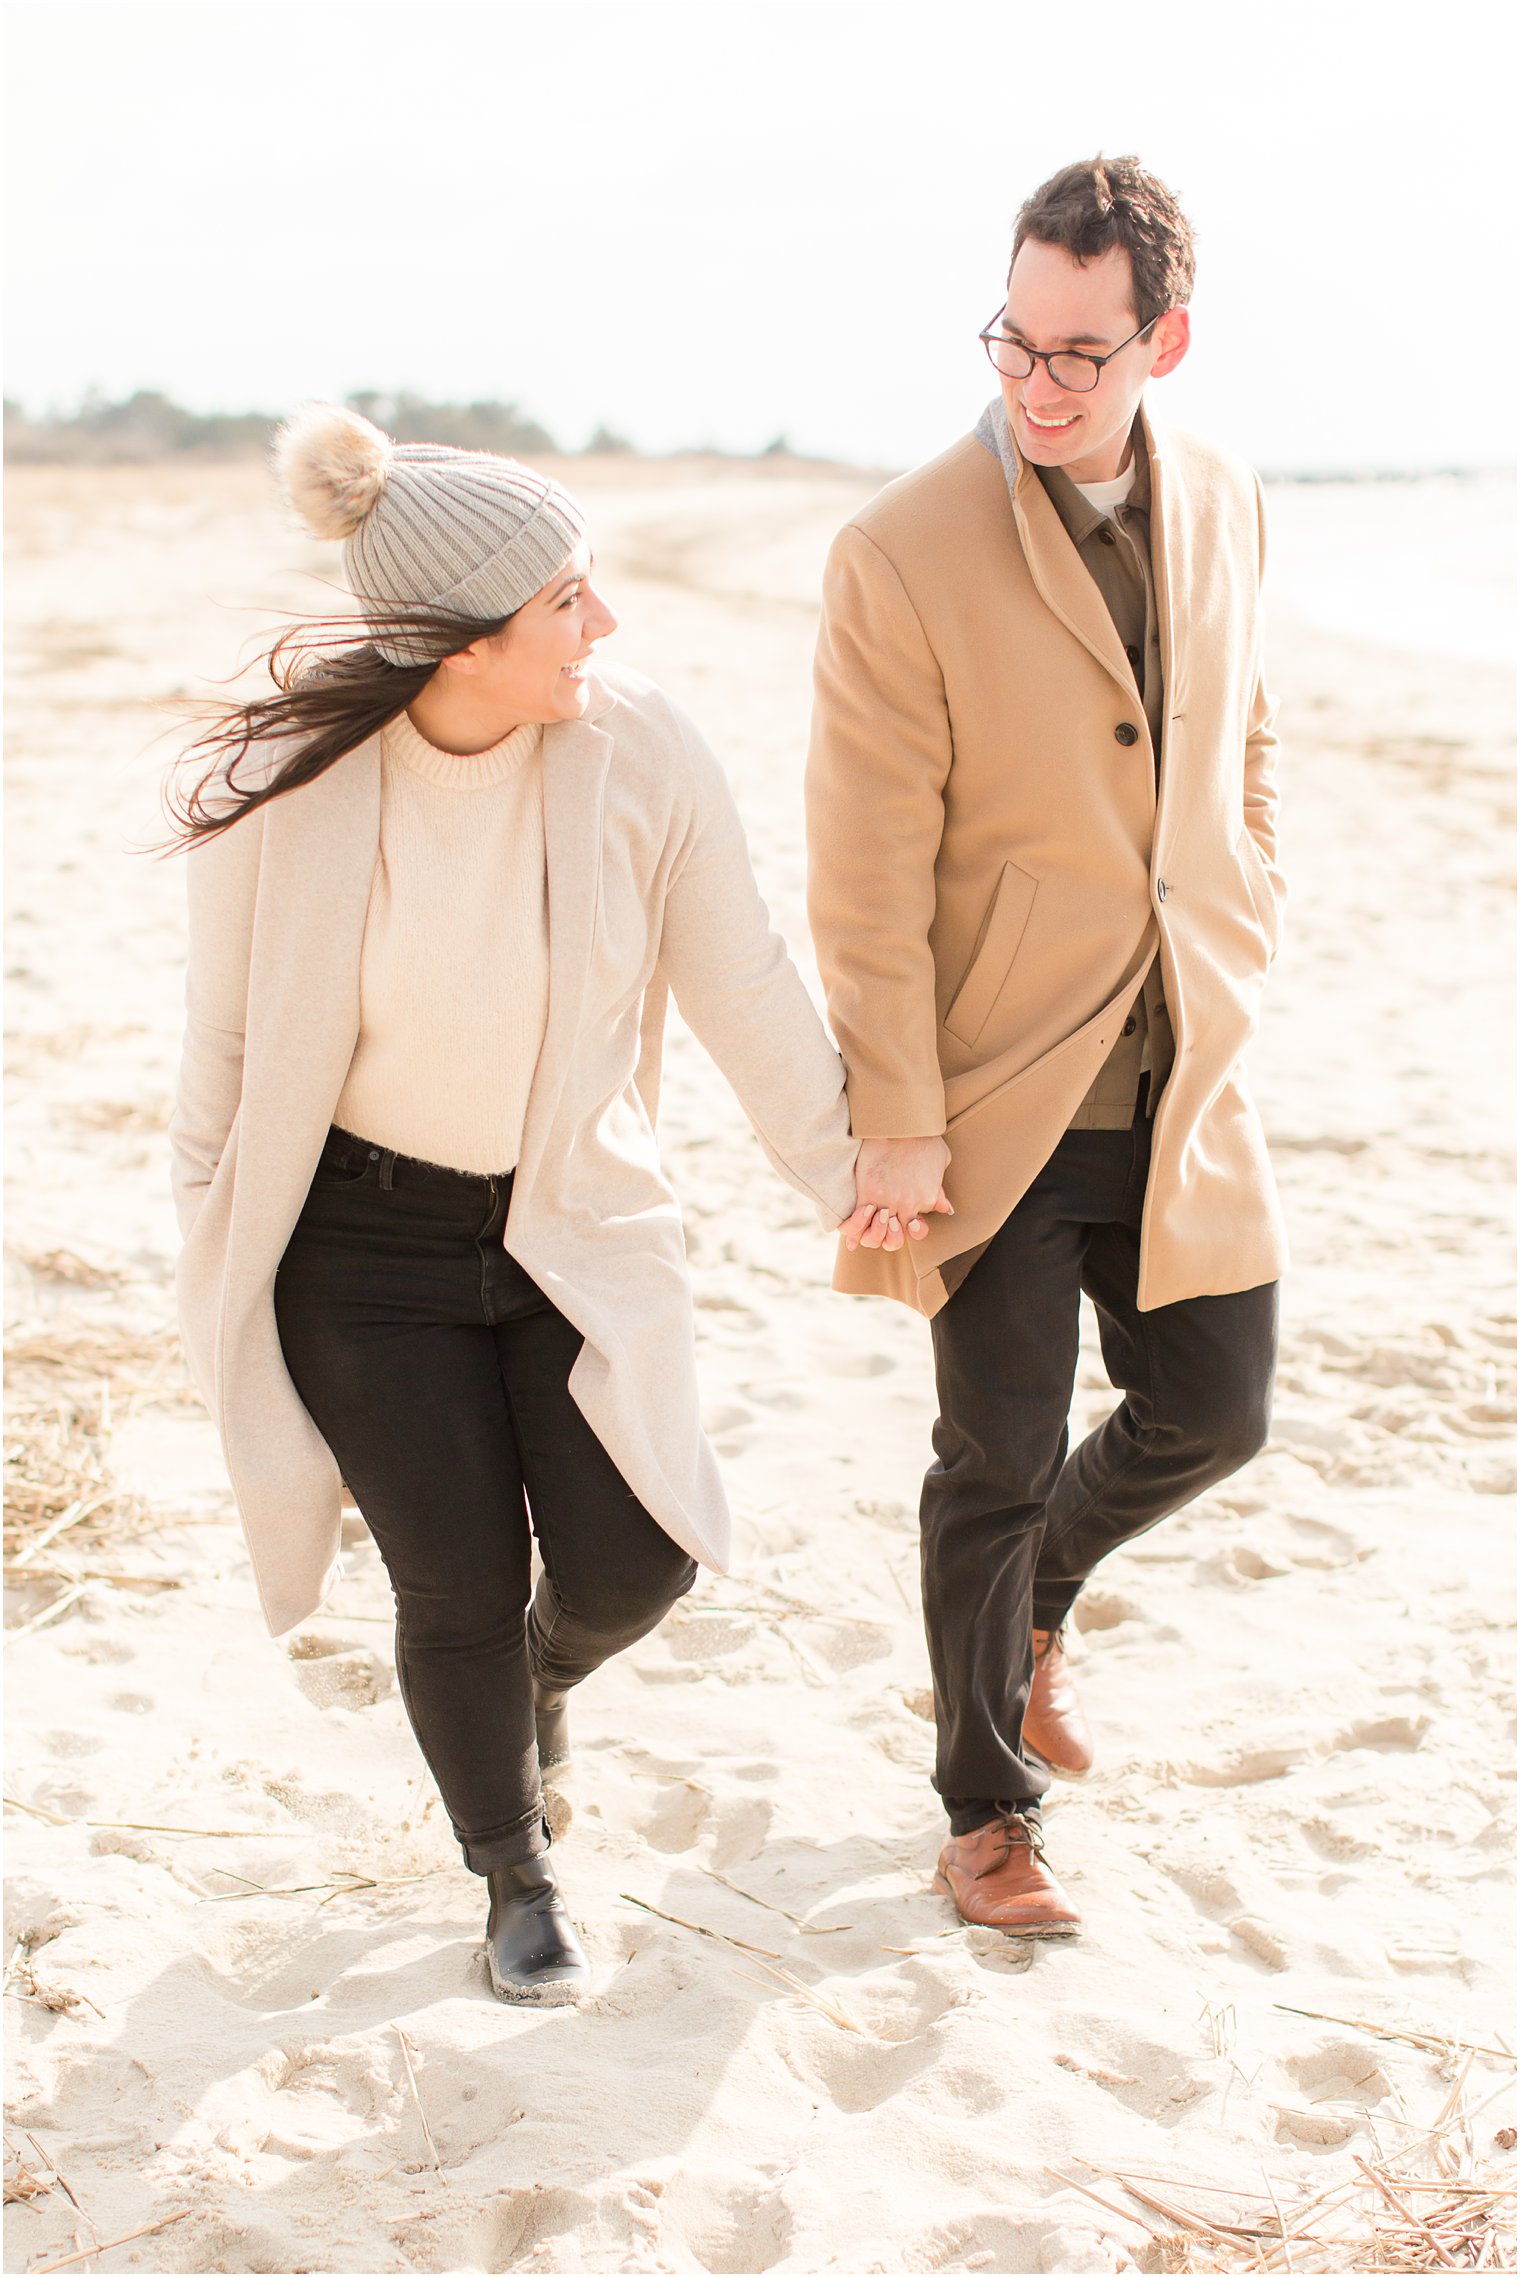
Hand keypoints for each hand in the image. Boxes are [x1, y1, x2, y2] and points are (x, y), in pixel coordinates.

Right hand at [840, 1134, 952, 1251]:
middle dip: (889, 1236)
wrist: (901, 1123)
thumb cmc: (923, 1137)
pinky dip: (853, 1229)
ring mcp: (885, 1201)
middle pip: (894, 1239)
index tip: (901, 1221)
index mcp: (925, 1199)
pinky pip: (856, 1223)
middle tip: (884, 1224)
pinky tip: (850, 1236)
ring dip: (871, 1233)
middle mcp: (906, 1205)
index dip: (909, 1228)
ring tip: (869, 1223)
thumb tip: (945, 1208)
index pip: (916, 1229)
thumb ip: (940, 1190)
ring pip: (875, 1236)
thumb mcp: (941, 1161)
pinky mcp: (867, 1193)